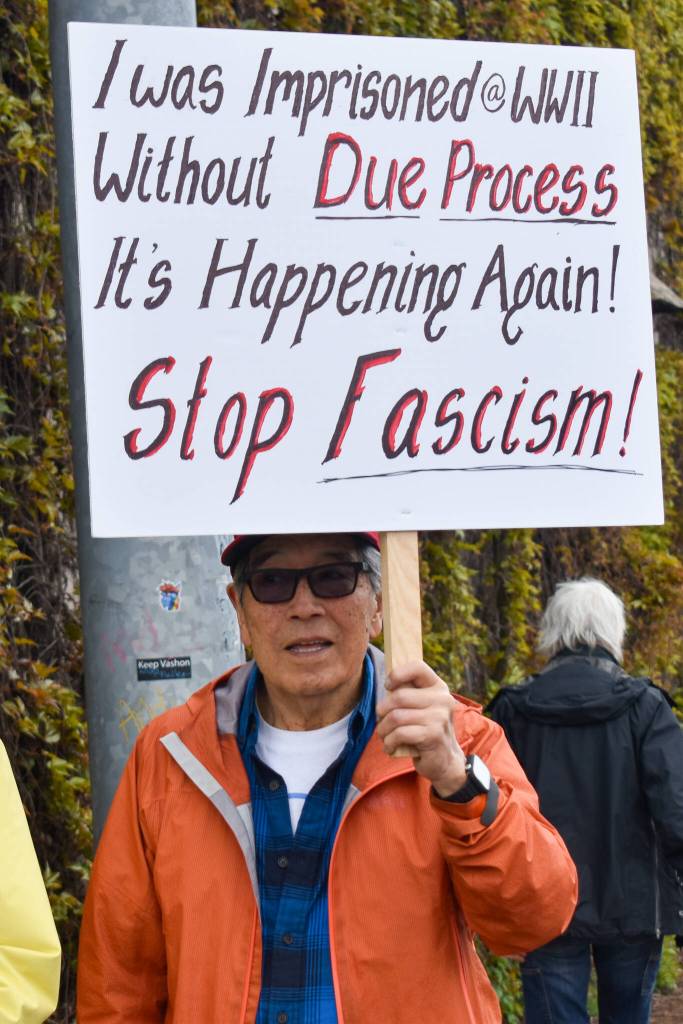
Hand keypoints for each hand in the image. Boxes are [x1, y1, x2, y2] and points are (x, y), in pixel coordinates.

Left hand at [376, 661, 466, 796]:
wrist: (445, 760)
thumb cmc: (426, 730)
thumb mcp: (421, 707)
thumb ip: (408, 693)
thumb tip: (385, 685)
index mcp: (438, 686)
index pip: (417, 667)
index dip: (397, 674)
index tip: (387, 687)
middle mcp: (442, 698)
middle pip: (399, 696)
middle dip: (382, 711)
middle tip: (380, 721)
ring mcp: (439, 717)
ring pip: (396, 717)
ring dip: (383, 729)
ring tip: (384, 736)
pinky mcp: (433, 735)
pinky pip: (400, 733)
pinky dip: (389, 742)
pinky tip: (390, 747)